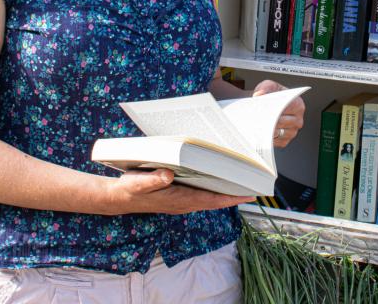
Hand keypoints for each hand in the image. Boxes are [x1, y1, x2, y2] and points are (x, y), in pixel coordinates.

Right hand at [101, 169, 252, 214]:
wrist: (120, 198)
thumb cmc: (130, 189)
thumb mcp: (138, 183)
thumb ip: (152, 180)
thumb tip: (169, 175)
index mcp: (180, 200)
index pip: (211, 200)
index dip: (231, 198)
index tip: (249, 194)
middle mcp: (185, 202)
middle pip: (217, 200)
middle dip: (237, 194)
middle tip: (257, 184)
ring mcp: (183, 200)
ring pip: (212, 197)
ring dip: (228, 191)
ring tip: (245, 180)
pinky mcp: (180, 196)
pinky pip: (204, 194)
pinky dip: (216, 188)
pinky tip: (221, 178)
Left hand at [252, 79, 304, 147]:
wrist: (265, 107)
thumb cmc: (269, 97)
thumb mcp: (268, 85)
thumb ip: (265, 87)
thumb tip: (259, 95)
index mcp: (298, 105)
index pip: (288, 107)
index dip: (275, 107)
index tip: (265, 107)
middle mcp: (298, 120)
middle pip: (282, 121)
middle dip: (268, 119)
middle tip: (257, 116)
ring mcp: (292, 132)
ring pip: (277, 132)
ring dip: (266, 129)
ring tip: (255, 123)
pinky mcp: (284, 141)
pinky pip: (274, 142)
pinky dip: (265, 138)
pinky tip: (258, 131)